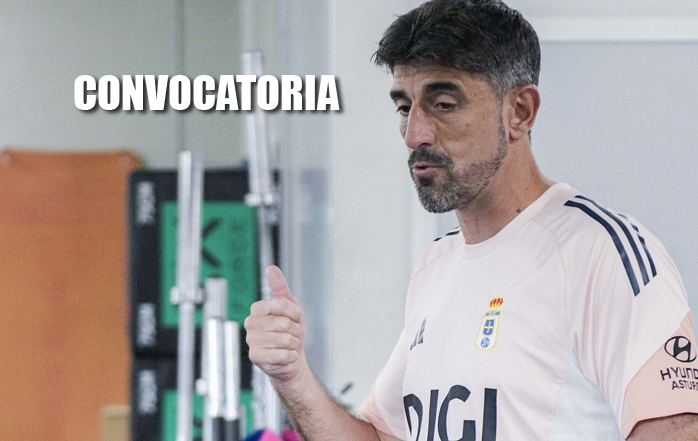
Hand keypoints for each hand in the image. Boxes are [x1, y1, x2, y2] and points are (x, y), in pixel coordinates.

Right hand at [245, 265, 306, 383]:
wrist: (291, 357)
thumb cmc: (290, 330)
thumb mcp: (290, 306)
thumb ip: (280, 287)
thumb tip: (270, 268)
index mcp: (257, 309)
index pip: (280, 303)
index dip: (294, 312)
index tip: (294, 317)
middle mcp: (250, 323)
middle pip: (283, 323)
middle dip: (295, 330)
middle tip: (292, 334)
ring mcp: (251, 341)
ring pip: (285, 340)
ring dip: (294, 344)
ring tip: (288, 345)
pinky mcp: (255, 357)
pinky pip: (283, 354)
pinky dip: (291, 356)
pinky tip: (286, 356)